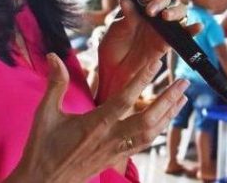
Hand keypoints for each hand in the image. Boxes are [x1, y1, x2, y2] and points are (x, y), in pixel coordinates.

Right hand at [5, 56, 188, 182]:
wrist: (43, 182)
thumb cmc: (43, 147)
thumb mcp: (45, 113)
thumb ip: (55, 83)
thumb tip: (54, 56)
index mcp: (94, 124)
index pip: (124, 99)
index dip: (141, 80)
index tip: (156, 64)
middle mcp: (110, 138)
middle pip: (148, 120)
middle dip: (168, 101)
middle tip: (184, 83)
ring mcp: (115, 151)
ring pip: (150, 134)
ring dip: (167, 115)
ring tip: (181, 100)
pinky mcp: (115, 159)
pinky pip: (142, 144)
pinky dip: (156, 130)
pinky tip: (161, 122)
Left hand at [96, 0, 200, 103]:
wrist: (114, 70)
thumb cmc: (113, 46)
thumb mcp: (117, 28)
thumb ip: (126, 15)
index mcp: (139, 2)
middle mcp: (153, 11)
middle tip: (149, 9)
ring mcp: (163, 25)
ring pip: (179, 9)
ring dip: (174, 10)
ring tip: (164, 16)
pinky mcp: (169, 41)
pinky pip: (185, 33)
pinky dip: (193, 29)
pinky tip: (196, 27)